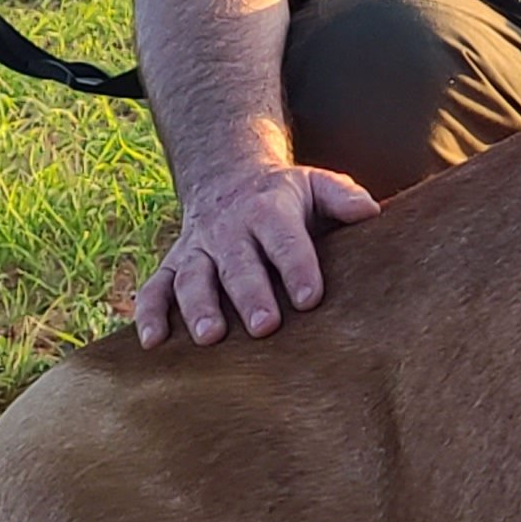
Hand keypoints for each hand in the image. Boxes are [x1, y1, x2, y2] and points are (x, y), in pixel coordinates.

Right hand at [133, 162, 379, 348]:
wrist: (228, 178)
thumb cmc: (285, 196)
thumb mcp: (316, 184)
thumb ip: (343, 197)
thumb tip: (371, 212)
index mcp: (269, 211)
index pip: (285, 241)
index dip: (298, 268)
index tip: (310, 299)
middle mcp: (228, 231)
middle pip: (238, 264)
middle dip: (250, 295)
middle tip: (265, 326)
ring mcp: (196, 249)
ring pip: (192, 279)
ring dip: (199, 307)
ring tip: (210, 337)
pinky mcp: (172, 265)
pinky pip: (155, 288)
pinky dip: (149, 313)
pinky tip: (153, 343)